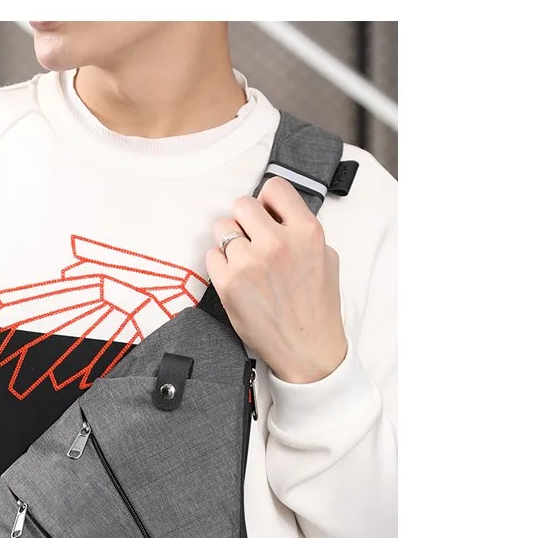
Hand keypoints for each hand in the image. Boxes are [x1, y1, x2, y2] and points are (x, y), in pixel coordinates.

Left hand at [206, 176, 346, 383]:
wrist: (307, 349)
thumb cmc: (317, 306)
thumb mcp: (326, 257)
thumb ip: (301, 231)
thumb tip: (276, 214)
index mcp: (306, 232)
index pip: (274, 188)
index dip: (267, 202)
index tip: (266, 215)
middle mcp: (276, 243)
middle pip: (242, 204)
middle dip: (245, 221)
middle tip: (252, 242)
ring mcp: (249, 263)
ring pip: (221, 228)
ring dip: (229, 242)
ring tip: (244, 262)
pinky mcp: (227, 283)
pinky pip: (211, 255)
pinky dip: (220, 265)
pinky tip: (236, 279)